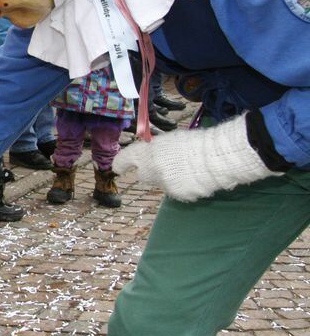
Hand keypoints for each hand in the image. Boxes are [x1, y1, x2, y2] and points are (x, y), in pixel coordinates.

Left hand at [113, 115, 278, 201]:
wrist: (216, 158)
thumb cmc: (194, 143)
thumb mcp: (168, 140)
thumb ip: (153, 150)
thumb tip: (145, 155)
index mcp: (148, 153)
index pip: (126, 159)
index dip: (121, 163)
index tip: (118, 168)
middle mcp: (152, 170)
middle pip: (142, 175)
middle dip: (149, 171)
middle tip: (164, 164)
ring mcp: (165, 184)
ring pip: (160, 183)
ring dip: (167, 178)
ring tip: (185, 168)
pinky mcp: (178, 195)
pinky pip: (175, 191)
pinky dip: (181, 186)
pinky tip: (192, 177)